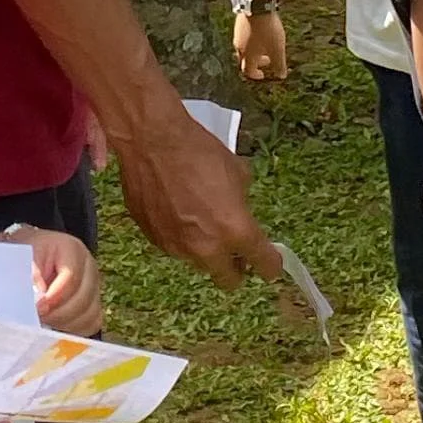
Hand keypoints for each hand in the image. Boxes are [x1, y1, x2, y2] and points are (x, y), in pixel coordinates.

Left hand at [19, 227, 104, 335]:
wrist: (33, 257)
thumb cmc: (28, 256)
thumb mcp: (25, 257)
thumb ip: (31, 275)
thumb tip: (39, 299)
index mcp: (72, 249)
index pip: (71, 277)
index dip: (54, 296)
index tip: (37, 307)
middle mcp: (89, 268)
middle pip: (82, 299)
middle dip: (58, 313)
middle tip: (38, 318)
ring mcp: (94, 287)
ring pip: (89, 314)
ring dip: (65, 323)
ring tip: (45, 320)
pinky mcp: (94, 304)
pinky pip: (92, 324)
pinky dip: (74, 329)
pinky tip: (56, 325)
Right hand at [111, 92, 285, 290]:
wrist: (151, 141)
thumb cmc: (198, 151)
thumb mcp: (237, 173)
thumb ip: (242, 204)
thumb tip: (240, 211)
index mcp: (236, 229)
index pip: (265, 264)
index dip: (271, 265)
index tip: (271, 264)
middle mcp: (207, 247)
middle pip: (229, 280)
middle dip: (236, 268)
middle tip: (236, 250)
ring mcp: (178, 248)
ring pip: (200, 263)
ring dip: (206, 250)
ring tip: (200, 220)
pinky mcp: (155, 241)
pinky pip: (176, 248)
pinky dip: (181, 237)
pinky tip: (177, 211)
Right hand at [234, 6, 289, 86]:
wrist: (257, 5)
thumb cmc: (267, 30)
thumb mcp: (277, 49)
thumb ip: (279, 64)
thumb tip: (281, 76)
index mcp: (247, 56)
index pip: (248, 71)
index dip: (256, 75)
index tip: (263, 75)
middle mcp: (239, 46)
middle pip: (244, 59)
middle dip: (256, 62)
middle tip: (267, 59)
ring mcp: (237, 34)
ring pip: (244, 47)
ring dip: (254, 50)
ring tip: (266, 45)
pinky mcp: (239, 23)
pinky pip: (244, 36)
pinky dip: (252, 39)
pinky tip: (261, 32)